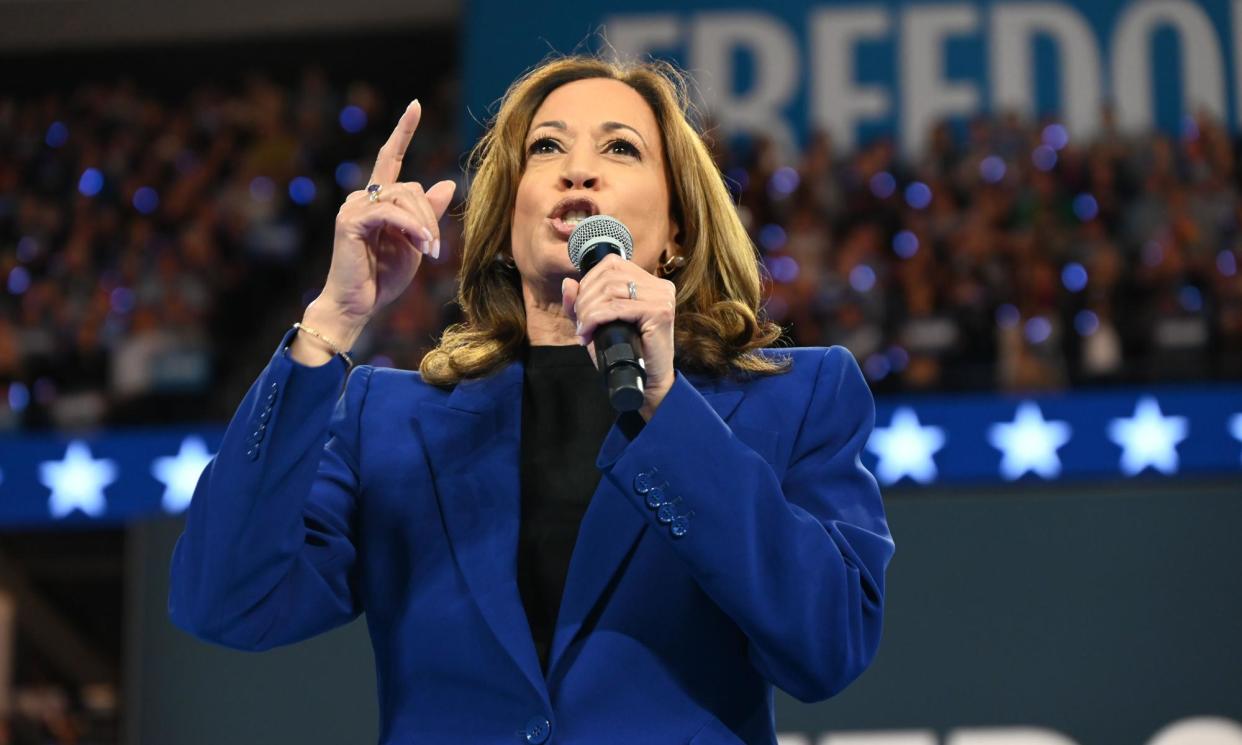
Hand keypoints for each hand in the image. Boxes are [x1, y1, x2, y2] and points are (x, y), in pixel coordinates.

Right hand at [318, 99, 456, 324]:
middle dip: (430, 216)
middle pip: (410, 187)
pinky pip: (390, 214)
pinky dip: (411, 228)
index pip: (391, 158)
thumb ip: (427, 214)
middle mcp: (362, 197)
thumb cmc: (383, 277)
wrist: (358, 304)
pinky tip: (421, 247)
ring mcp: (353, 207)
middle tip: (435, 249)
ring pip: (403, 198)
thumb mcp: (415, 242)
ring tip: (428, 251)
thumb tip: (445, 182)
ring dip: (423, 225)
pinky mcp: (350, 221)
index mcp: (378, 200)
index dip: (403, 131)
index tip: (415, 106)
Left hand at [561, 254, 676, 417]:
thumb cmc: (625, 352)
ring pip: (611, 290)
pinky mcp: (660, 312)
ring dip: (588, 310)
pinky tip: (588, 333)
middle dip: (585, 298)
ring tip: (584, 330)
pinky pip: (617, 307)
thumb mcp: (597, 323)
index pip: (611, 264)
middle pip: (609, 275)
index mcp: (648, 281)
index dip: (588, 282)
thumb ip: (582, 302)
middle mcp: (659, 285)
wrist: (648, 381)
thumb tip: (568, 282)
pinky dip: (595, 319)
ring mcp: (662, 297)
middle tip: (580, 324)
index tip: (581, 309)